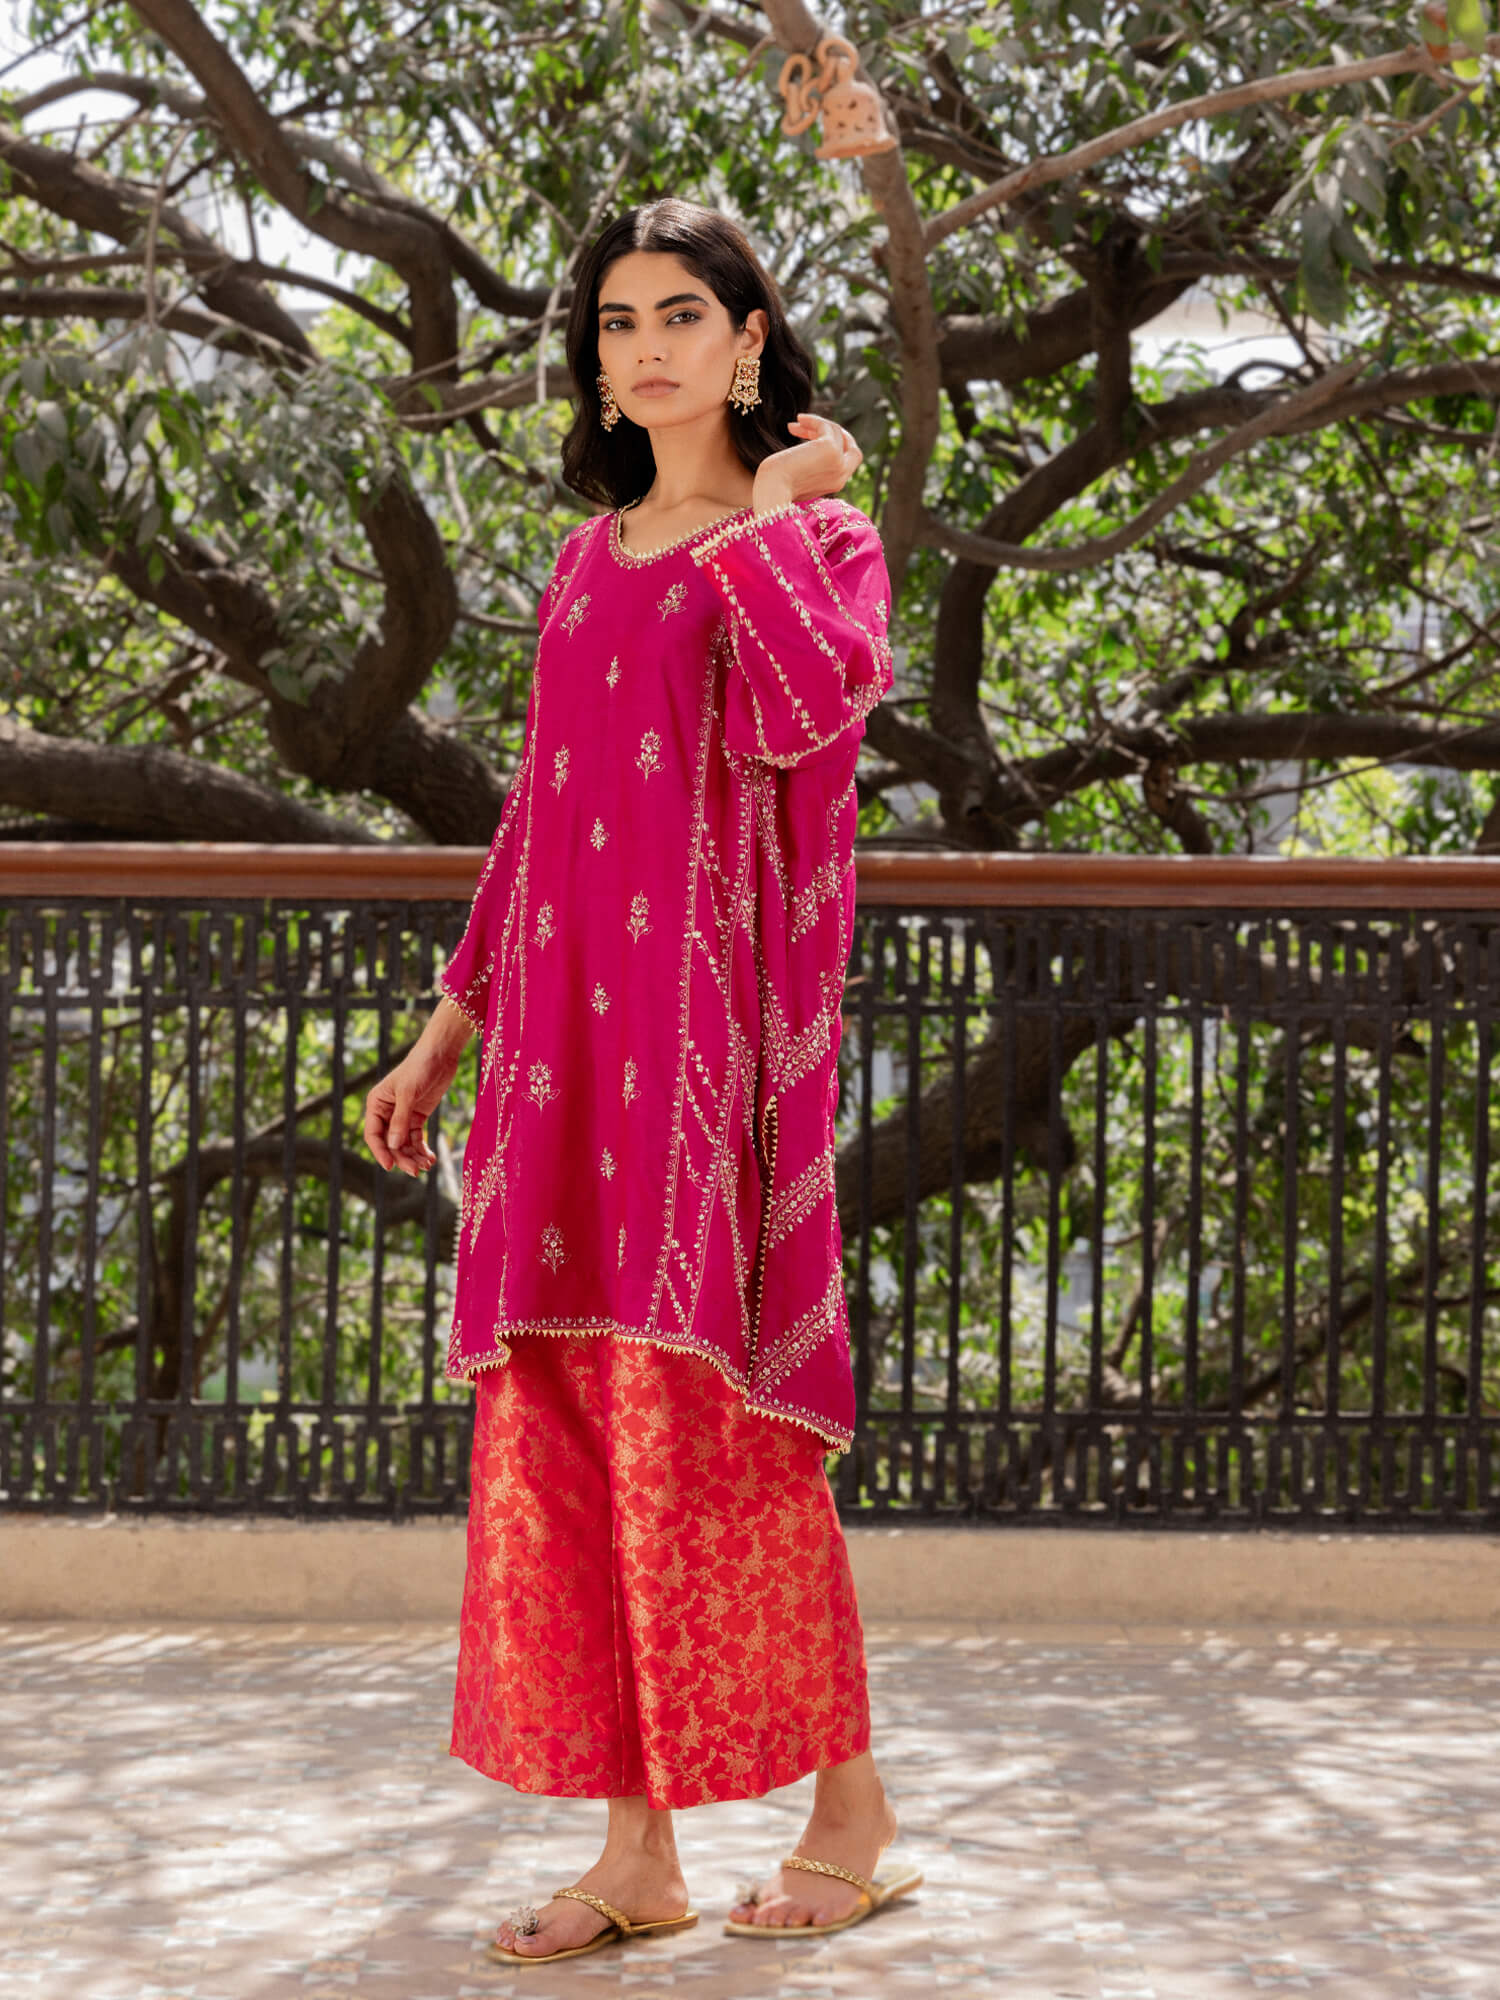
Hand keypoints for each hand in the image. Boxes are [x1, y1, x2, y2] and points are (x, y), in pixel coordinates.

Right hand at [363, 1007, 468, 1174]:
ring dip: (414, 1156)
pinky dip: (422, 1149)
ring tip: (427, 1166)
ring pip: (404, 1143)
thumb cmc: (420, 1067)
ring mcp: (403, 1115)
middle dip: (402, 1157)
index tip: (390, 1167)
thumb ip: (401, 1120)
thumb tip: (393, 1146)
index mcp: (376, 1104)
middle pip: (390, 1142)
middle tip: (416, 1171)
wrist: (441, 1053)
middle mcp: (386, 1111)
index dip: (380, 1152)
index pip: (373, 1134)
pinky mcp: (418, 1116)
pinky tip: (431, 1158)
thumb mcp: (408, 1093)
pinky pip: (416, 1138)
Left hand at [752, 411, 862, 512]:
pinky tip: (798, 419)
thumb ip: (809, 470)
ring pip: (836, 433)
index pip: (847, 462)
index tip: (814, 437)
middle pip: (851, 447)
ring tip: (795, 424)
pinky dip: (813, 420)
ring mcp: (838, 462)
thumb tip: (804, 454)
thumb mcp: (798, 480)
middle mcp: (841, 475)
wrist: (772, 492)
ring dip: (815, 425)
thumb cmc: (776, 489)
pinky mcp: (830, 448)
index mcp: (835, 485)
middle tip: (814, 424)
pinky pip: (826, 426)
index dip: (835, 447)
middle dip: (836, 433)